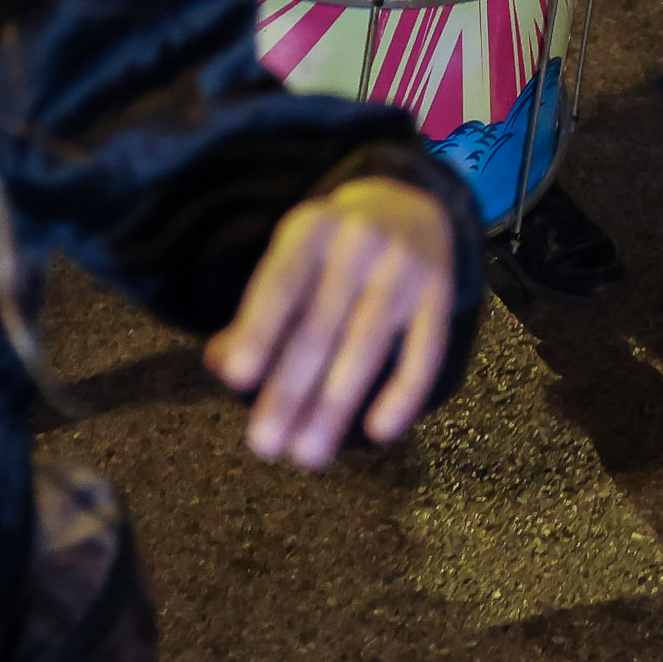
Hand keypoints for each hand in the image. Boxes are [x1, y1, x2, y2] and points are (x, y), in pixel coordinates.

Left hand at [201, 176, 458, 469]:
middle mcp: (359, 241)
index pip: (280, 283)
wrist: (410, 205)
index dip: (258, 330)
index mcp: (311, 229)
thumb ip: (256, 311)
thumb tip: (221, 364)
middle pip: (320, 326)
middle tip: (265, 445)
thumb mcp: (292, 258)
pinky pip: (425, 351)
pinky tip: (379, 432)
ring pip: (366, 345)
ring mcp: (405, 267)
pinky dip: (403, 394)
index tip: (236, 378)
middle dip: (290, 391)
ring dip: (335, 406)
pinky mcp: (441, 293)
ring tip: (308, 455)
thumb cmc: (332, 251)